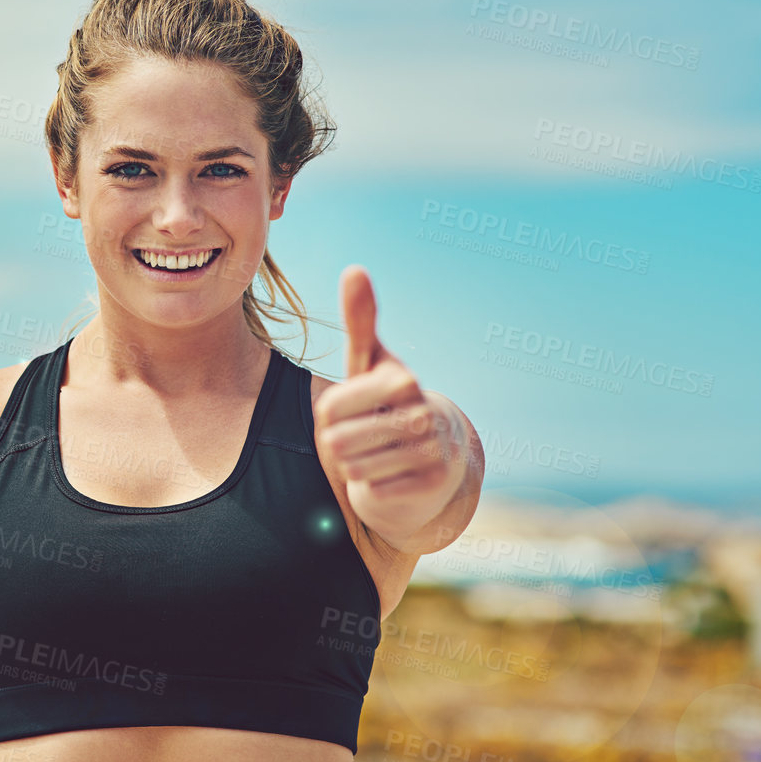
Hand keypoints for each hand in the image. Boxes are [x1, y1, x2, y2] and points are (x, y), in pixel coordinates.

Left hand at [312, 265, 461, 549]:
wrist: (432, 460)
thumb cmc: (387, 405)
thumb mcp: (369, 364)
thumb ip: (361, 321)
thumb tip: (354, 268)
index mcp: (402, 380)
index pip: (327, 407)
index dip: (329, 415)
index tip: (354, 410)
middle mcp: (423, 413)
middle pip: (337, 441)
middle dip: (340, 444)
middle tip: (363, 438)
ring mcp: (432, 451)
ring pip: (353, 467)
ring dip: (356, 466)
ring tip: (376, 455)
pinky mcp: (433, 486)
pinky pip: (373, 492)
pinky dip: (373, 489)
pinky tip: (391, 477)